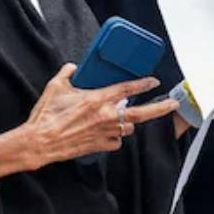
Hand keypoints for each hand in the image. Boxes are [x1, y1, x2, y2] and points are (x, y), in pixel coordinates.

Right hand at [20, 65, 177, 169]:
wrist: (39, 142)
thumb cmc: (47, 115)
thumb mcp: (56, 87)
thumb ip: (68, 73)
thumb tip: (73, 67)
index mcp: (97, 99)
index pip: (127, 89)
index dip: (143, 84)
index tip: (154, 81)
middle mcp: (106, 116)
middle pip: (141, 113)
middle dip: (160, 108)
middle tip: (173, 104)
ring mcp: (104, 133)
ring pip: (128, 128)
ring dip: (128, 122)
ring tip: (122, 117)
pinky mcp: (99, 146)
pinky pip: (116, 142)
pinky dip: (115, 137)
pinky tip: (108, 133)